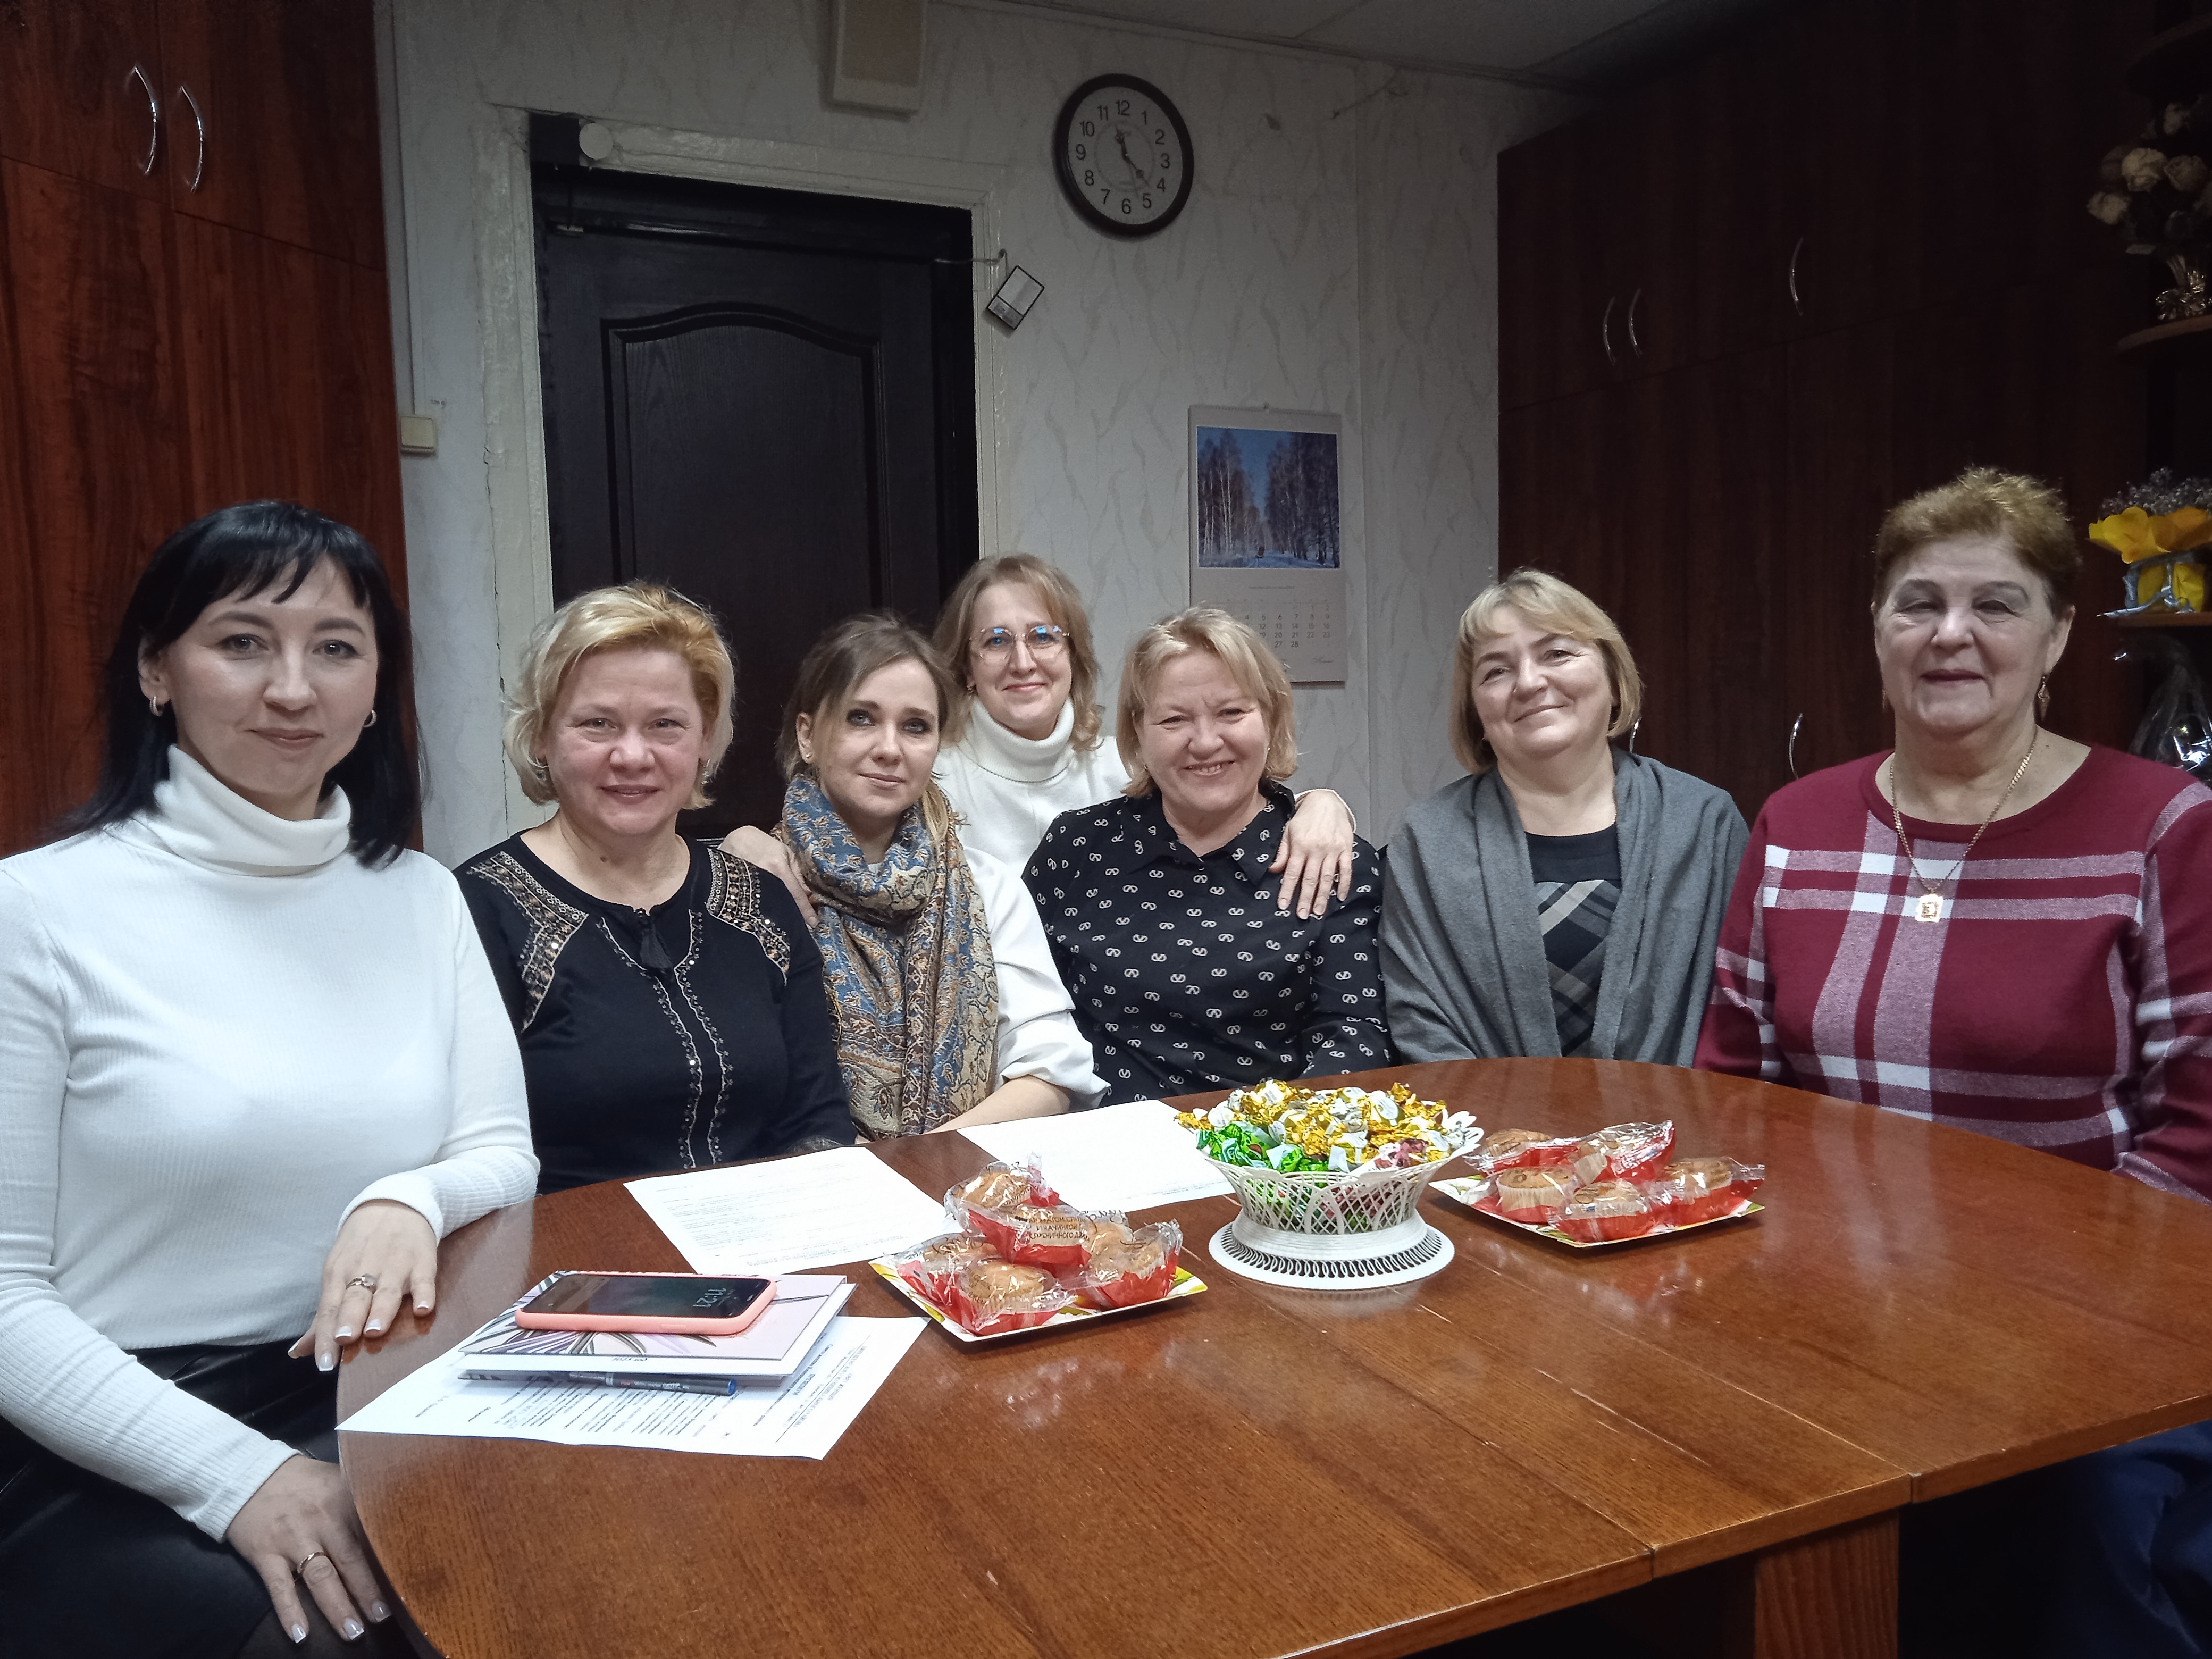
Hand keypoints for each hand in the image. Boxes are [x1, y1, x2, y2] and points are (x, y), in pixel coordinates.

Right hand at [227, 1456, 389, 1643]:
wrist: (250, 1477)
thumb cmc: (303, 1482)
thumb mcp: (337, 1480)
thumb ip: (362, 1500)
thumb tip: (396, 1523)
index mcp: (344, 1498)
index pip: (373, 1531)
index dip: (389, 1557)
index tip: (406, 1579)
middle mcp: (321, 1520)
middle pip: (350, 1559)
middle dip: (368, 1591)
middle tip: (383, 1616)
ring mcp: (293, 1539)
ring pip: (320, 1577)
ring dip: (337, 1607)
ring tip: (354, 1631)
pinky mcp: (266, 1554)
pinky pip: (279, 1587)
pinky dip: (290, 1612)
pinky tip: (300, 1634)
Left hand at [287, 1200, 436, 1371]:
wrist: (395, 1204)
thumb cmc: (361, 1247)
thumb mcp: (337, 1274)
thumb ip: (323, 1316)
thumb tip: (299, 1352)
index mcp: (339, 1274)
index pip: (328, 1309)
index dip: (325, 1337)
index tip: (324, 1364)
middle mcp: (364, 1269)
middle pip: (354, 1298)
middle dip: (349, 1319)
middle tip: (344, 1339)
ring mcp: (395, 1265)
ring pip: (387, 1291)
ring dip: (381, 1310)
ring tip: (375, 1330)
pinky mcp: (422, 1260)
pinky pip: (424, 1279)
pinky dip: (425, 1293)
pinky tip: (424, 1309)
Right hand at [722, 824, 814, 923]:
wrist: (735, 839)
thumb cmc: (763, 844)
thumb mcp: (785, 852)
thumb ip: (797, 873)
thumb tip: (807, 893)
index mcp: (777, 866)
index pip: (795, 893)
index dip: (805, 909)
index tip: (813, 923)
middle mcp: (765, 876)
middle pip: (782, 902)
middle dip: (792, 915)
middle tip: (801, 925)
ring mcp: (750, 884)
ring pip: (768, 906)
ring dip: (778, 915)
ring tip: (786, 923)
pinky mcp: (739, 889)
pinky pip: (755, 903)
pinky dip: (764, 910)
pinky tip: (769, 915)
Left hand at [1271, 789, 1356, 917]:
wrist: (1327, 801)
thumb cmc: (1305, 818)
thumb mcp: (1289, 832)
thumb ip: (1283, 852)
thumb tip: (1274, 870)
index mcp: (1300, 846)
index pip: (1292, 873)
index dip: (1287, 890)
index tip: (1283, 905)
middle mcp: (1316, 849)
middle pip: (1310, 879)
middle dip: (1305, 899)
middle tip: (1302, 916)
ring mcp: (1332, 850)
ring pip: (1327, 878)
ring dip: (1322, 897)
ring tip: (1318, 912)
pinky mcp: (1346, 849)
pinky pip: (1346, 869)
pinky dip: (1343, 884)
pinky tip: (1340, 897)